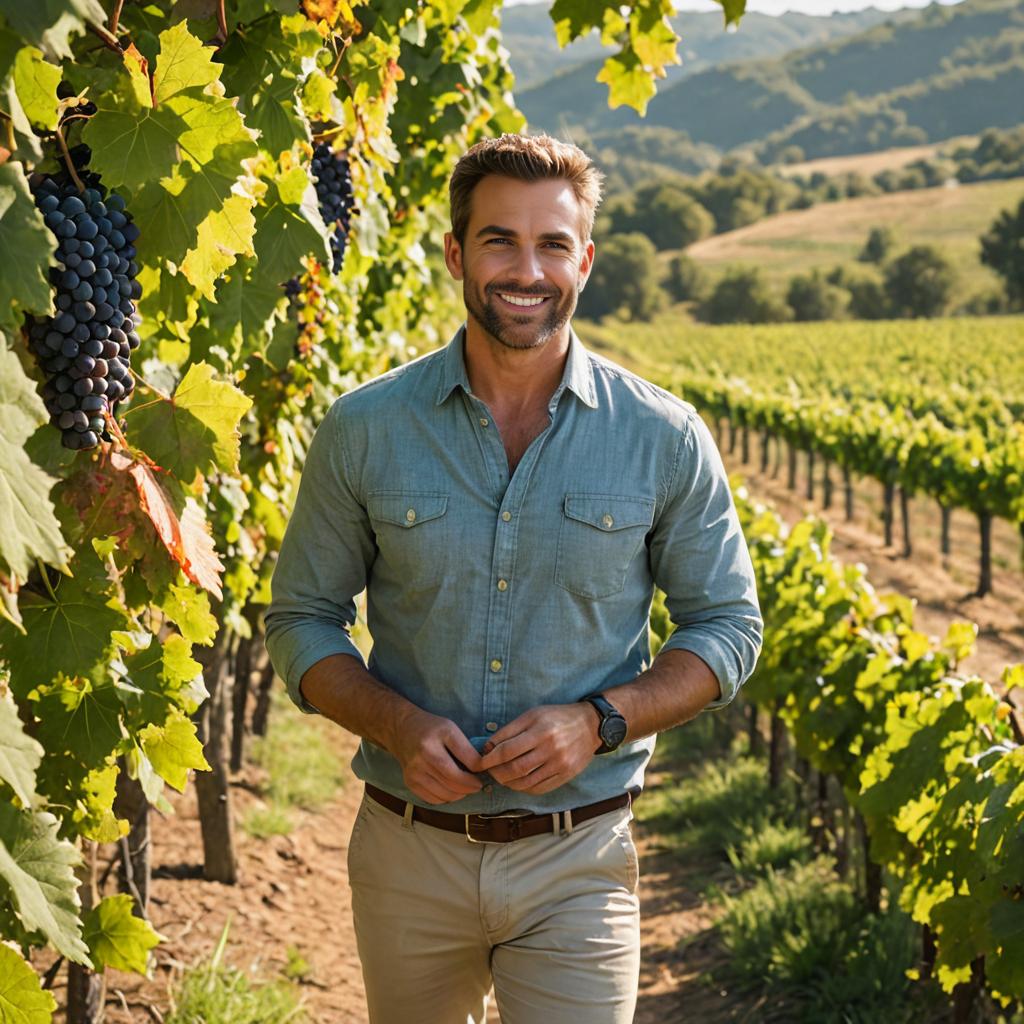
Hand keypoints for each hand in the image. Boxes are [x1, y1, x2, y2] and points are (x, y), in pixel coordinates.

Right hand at [390, 707, 484, 804]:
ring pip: (445, 792)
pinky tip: (451, 791)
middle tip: (477, 785)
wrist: (401, 730)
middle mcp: (425, 753)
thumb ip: (465, 747)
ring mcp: (415, 769)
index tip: (483, 771)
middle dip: (470, 786)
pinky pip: (433, 798)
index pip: (466, 757)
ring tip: (465, 789)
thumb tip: (481, 769)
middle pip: (454, 779)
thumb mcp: (450, 728)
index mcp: (439, 735)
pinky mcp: (409, 781)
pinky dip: (446, 798)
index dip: (479, 768)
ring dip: (460, 794)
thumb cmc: (431, 729)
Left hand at [477, 704, 599, 794]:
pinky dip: (524, 788)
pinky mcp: (566, 775)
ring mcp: (559, 764)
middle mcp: (550, 748)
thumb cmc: (557, 716)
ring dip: (508, 782)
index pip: (507, 750)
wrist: (590, 724)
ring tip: (501, 777)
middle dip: (496, 773)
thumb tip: (488, 747)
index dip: (489, 759)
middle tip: (489, 771)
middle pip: (514, 769)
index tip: (479, 762)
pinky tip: (518, 782)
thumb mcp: (532, 714)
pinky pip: (539, 788)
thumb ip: (510, 730)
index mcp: (540, 730)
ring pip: (525, 782)